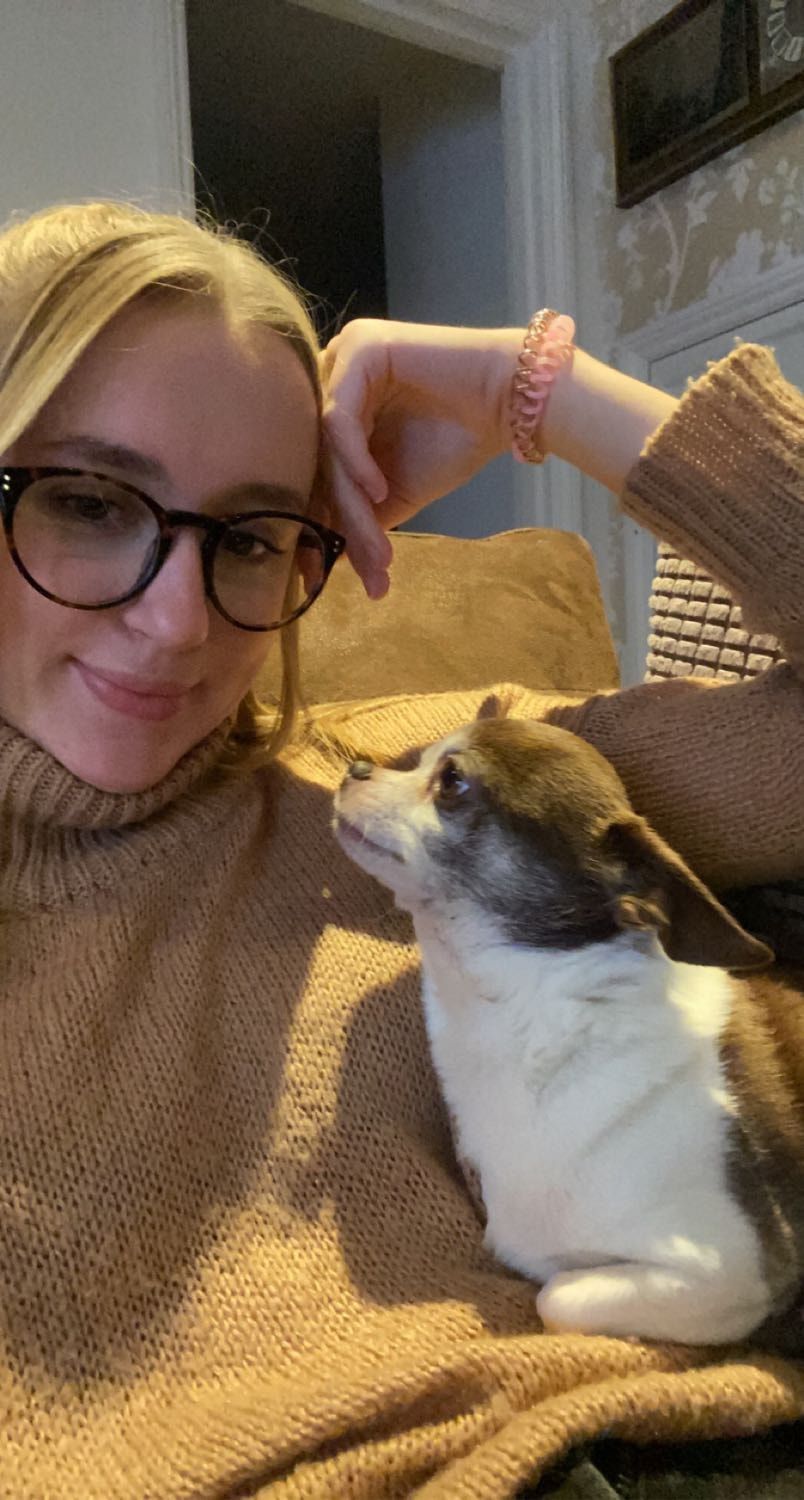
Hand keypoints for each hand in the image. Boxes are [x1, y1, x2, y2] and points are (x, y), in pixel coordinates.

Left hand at [320, 319, 521, 595]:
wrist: (509, 402)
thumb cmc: (456, 440)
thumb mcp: (395, 490)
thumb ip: (356, 515)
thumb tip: (319, 560)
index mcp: (331, 409)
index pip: (313, 471)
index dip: (315, 525)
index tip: (320, 576)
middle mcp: (328, 380)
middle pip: (318, 463)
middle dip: (340, 524)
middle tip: (364, 571)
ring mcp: (339, 360)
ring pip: (328, 448)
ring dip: (352, 505)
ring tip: (377, 549)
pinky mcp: (359, 349)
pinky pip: (341, 418)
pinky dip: (356, 461)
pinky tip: (379, 489)